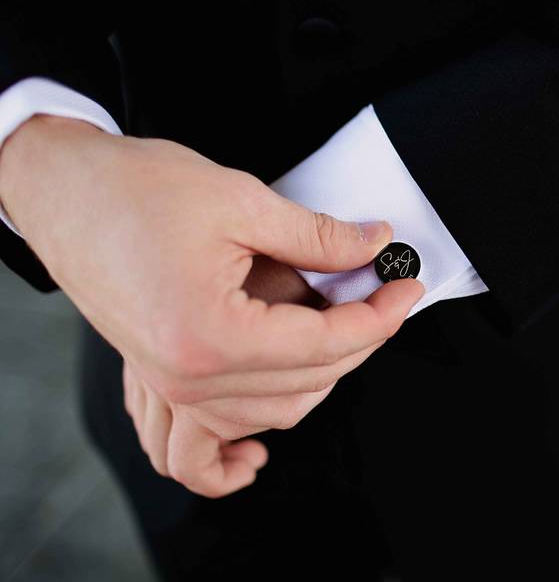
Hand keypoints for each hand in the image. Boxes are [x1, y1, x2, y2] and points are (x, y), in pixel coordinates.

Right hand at [0, 115, 423, 476]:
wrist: (64, 190)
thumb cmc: (132, 189)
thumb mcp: (239, 200)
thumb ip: (318, 236)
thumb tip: (374, 246)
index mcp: (210, 335)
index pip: (324, 345)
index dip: (379, 316)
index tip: (406, 288)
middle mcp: (189, 375)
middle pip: (307, 382)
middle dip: (361, 340)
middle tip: (385, 295)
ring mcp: (171, 384)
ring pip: (272, 414)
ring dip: (319, 380)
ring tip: (344, 331)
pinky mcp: (160, 379)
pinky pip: (196, 448)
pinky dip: (228, 458)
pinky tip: (255, 455)